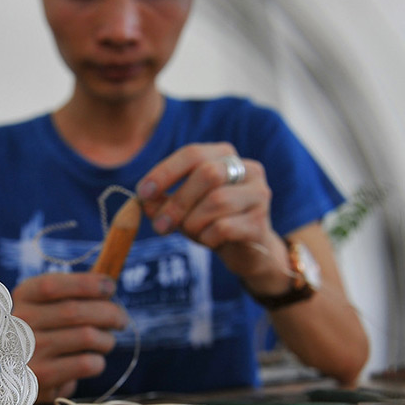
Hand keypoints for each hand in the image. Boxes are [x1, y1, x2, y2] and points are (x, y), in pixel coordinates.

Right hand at [12, 272, 127, 403]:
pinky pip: (86, 363)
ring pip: (87, 337)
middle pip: (75, 311)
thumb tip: (107, 285)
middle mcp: (20, 322)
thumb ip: (72, 294)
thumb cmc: (42, 333)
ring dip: (106, 340)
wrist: (15, 375)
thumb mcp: (46, 306)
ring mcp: (28, 351)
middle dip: (109, 312)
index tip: (109, 286)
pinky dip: (97, 362)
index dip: (86, 283)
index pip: (52, 285)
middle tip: (120, 319)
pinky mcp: (42, 377)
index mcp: (22, 298)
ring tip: (105, 342)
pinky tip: (92, 362)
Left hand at [135, 142, 287, 290]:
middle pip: (207, 174)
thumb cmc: (209, 221)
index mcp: (224, 155)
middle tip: (159, 226)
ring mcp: (259, 194)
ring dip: (192, 222)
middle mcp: (248, 169)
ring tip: (190, 232)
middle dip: (177, 201)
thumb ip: (161, 200)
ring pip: (217, 200)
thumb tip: (144, 200)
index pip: (192, 153)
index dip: (165, 172)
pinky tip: (208, 240)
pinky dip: (207, 237)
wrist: (246, 251)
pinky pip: (225, 227)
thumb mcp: (181, 208)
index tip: (143, 193)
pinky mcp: (261, 222)